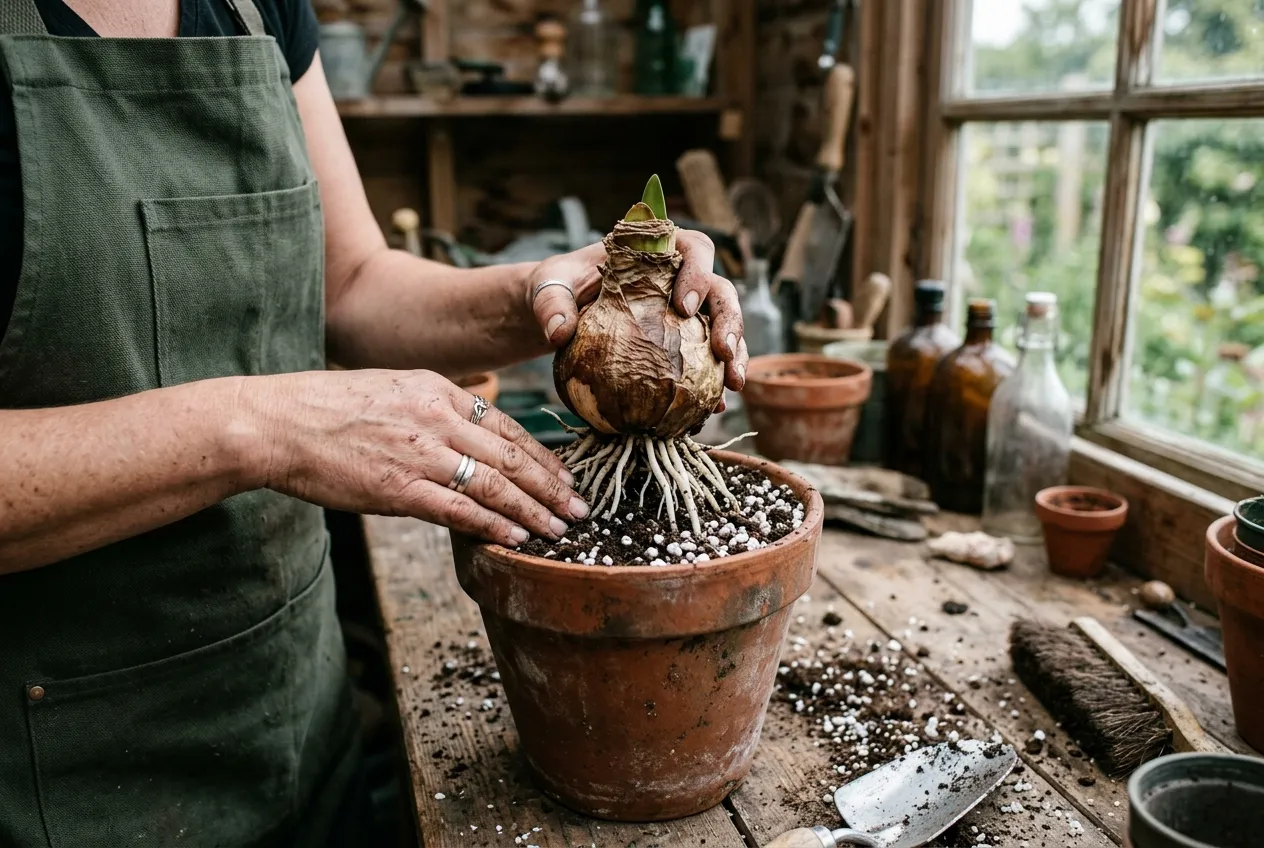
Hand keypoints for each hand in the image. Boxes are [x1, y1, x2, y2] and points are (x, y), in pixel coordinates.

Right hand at [252, 370, 587, 546]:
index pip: (505, 425)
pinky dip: (494, 525)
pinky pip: (460, 509)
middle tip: (581, 507)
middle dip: (552, 485)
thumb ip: (432, 412)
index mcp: (437, 390)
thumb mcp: (391, 391)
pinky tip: (516, 539)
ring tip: (560, 529)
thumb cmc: (327, 410)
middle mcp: (437, 417)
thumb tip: (465, 440)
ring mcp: (420, 452)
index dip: (541, 454)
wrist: (278, 422)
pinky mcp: (398, 488)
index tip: (565, 475)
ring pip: (494, 484)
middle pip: (511, 454)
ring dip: (533, 510)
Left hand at [527, 229, 748, 390]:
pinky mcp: (682, 343)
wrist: (557, 314)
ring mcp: (686, 313)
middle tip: (723, 351)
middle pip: (721, 290)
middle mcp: (680, 278)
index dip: (698, 273)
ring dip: (735, 355)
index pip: (693, 249)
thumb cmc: (557, 288)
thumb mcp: (548, 288)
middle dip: (730, 320)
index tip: (684, 306)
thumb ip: (552, 303)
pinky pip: (707, 360)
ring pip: (724, 326)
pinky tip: (714, 407)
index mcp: (656, 252)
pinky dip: (713, 382)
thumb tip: (559, 332)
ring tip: (733, 386)